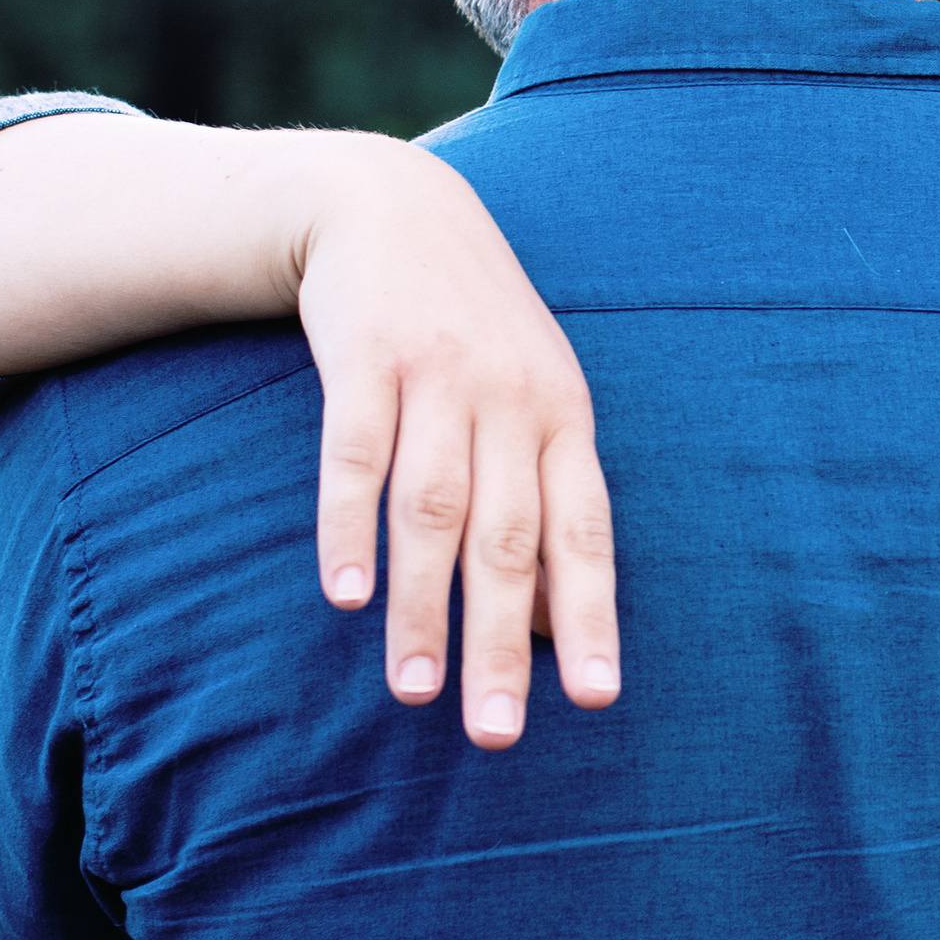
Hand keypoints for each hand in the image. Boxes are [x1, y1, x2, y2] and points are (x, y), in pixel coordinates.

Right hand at [293, 140, 618, 746]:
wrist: (394, 207)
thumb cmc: (473, 334)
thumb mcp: (532, 398)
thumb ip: (542, 499)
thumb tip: (558, 625)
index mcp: (562, 419)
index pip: (584, 533)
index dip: (591, 616)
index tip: (595, 700)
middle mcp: (511, 400)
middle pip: (508, 539)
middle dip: (503, 641)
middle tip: (494, 732)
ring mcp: (438, 376)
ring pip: (433, 510)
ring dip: (422, 605)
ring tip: (415, 690)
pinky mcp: (365, 358)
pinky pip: (355, 454)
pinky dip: (349, 527)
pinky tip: (344, 594)